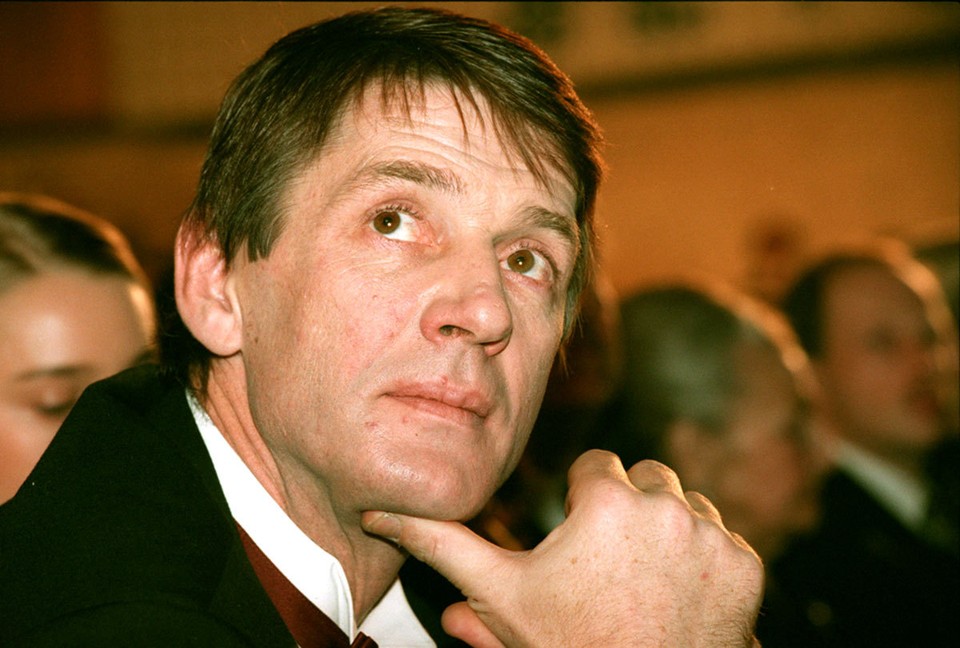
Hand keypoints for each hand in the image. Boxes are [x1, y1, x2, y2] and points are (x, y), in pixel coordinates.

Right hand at [362, 450, 763, 646]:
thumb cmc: (569, 647)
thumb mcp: (500, 594)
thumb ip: (442, 544)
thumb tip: (382, 514)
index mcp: (607, 500)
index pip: (595, 466)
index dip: (580, 504)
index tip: (577, 539)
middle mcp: (667, 506)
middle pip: (644, 477)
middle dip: (625, 507)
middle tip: (605, 559)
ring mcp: (714, 535)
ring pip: (685, 502)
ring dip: (665, 526)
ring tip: (638, 576)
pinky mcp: (747, 565)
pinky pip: (721, 535)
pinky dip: (703, 557)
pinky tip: (673, 593)